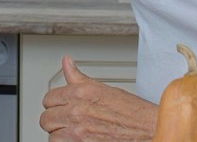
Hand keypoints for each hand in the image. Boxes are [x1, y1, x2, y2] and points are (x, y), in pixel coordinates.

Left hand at [41, 56, 156, 141]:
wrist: (149, 129)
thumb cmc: (133, 112)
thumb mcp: (105, 88)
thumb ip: (79, 77)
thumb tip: (67, 62)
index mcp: (81, 93)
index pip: (49, 99)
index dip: (55, 105)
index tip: (61, 108)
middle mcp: (77, 111)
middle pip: (46, 119)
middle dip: (55, 121)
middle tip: (67, 122)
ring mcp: (78, 131)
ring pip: (52, 136)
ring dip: (61, 136)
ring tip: (73, 134)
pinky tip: (78, 140)